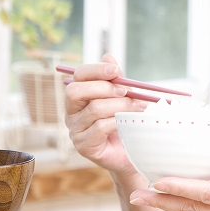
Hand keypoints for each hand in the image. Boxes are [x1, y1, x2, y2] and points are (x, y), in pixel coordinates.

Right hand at [65, 54, 147, 176]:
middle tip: (126, 90)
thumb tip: (108, 57)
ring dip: (119, 105)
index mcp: (78, 97)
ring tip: (138, 106)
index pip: (79, 76)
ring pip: (94, 109)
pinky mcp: (84, 146)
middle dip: (103, 88)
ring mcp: (75, 130)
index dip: (96, 70)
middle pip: (76, 91)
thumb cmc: (125, 122)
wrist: (132, 153)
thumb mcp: (122, 97)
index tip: (116, 70)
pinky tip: (129, 122)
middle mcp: (71, 113)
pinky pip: (100, 127)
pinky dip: (118, 121)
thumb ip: (115, 79)